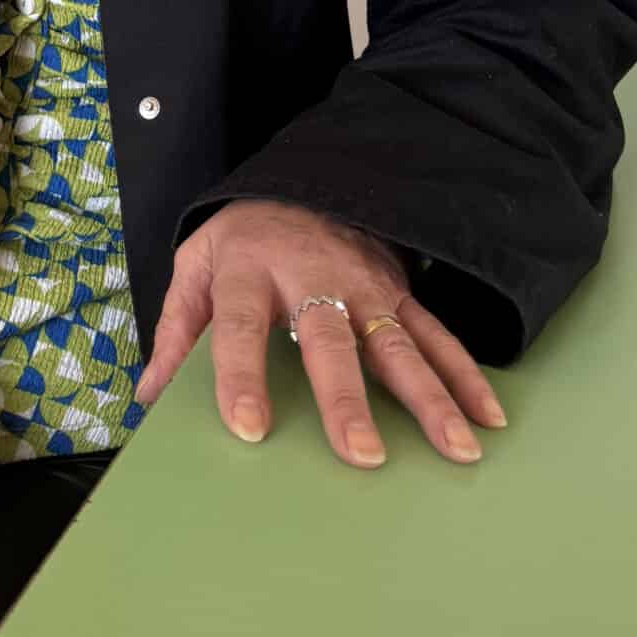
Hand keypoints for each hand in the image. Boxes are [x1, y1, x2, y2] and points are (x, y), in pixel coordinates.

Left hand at [131, 201, 506, 466]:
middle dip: (347, 398)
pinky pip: (435, 334)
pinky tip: (486, 416)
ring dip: (429, 396)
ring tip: (455, 448)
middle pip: (328, 339)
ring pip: (397, 341)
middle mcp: (311, 276)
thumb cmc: (243, 240)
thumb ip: (178, 330)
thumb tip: (150, 396)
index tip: (248, 427)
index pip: (240, 325)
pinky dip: (465, 375)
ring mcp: (363, 283)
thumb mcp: (197, 267)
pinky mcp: (398, 291)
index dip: (241, 375)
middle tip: (361, 453)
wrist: (300, 183)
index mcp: (248, 269)